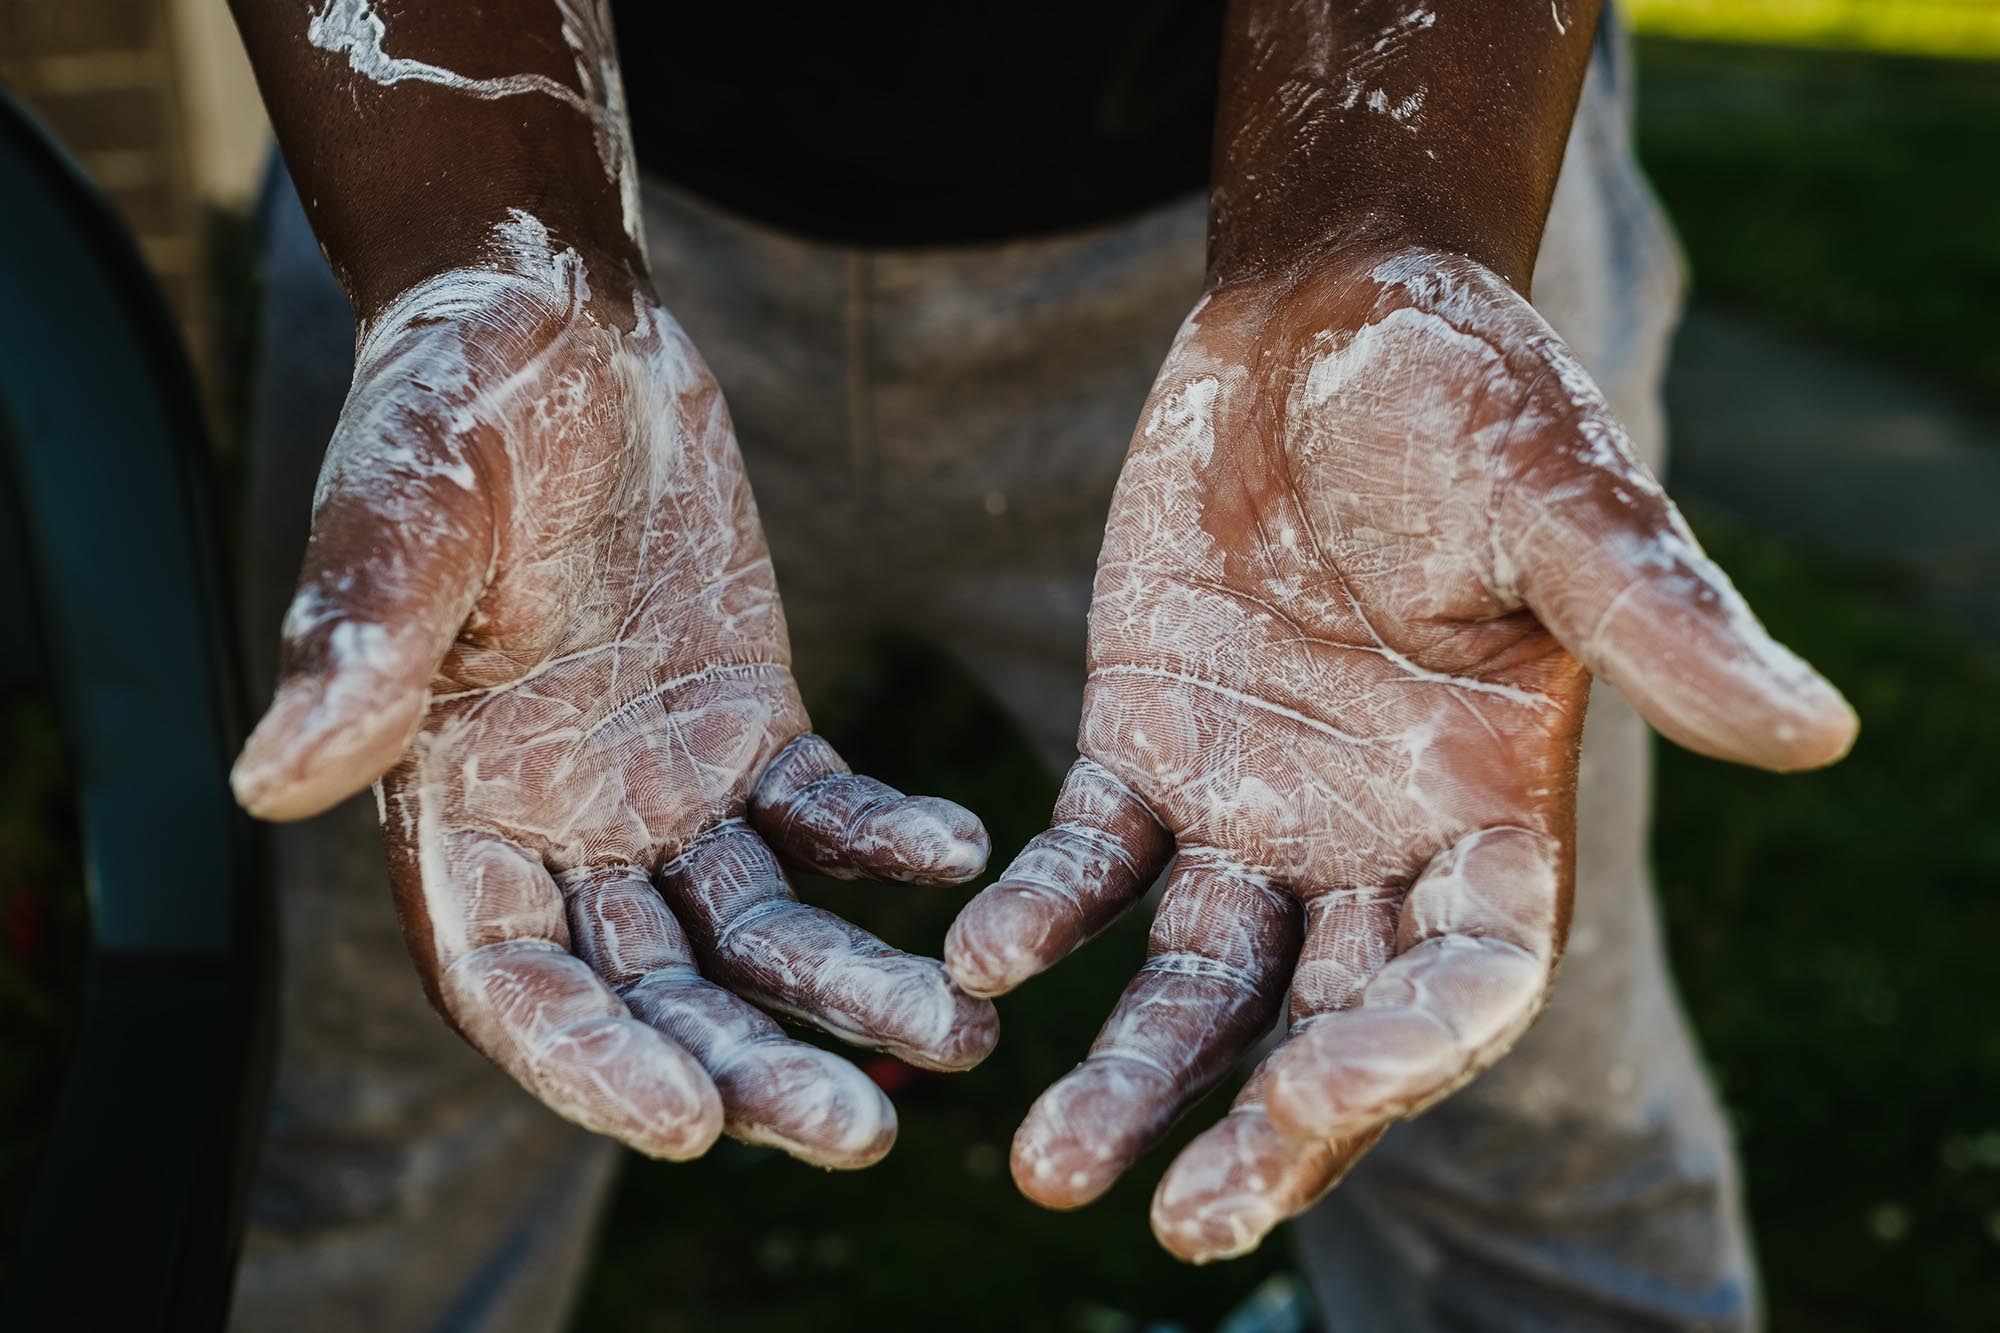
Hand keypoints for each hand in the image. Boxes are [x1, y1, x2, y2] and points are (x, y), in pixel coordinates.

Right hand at [233, 214, 997, 1166]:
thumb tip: (269, 779)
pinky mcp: (752, 730)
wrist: (556, 326)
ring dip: (847, 984)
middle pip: (658, 990)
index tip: (689, 1125)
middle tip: (862, 1129)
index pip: (517, 984)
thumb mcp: (403, 516)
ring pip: (758, 929)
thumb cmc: (451, 409)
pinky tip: (963, 849)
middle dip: (752, 1067)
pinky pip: (829, 816)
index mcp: (456, 813)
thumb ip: (359, 646)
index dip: (591, 1065)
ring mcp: (663, 790)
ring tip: (956, 1035)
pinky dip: (887, 841)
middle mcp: (561, 830)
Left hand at [946, 245, 1854, 1258]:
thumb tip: (1819, 732)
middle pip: (1321, 1024)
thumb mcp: (1554, 496)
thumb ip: (1655, 618)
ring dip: (1127, 1072)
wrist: (1322, 313)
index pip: (1465, 984)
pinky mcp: (1146, 750)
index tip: (1305, 1103)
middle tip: (1176, 1227)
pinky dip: (1040, 915)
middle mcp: (1375, 840)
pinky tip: (981, 960)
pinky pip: (1088, 864)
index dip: (1399, 1058)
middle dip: (1253, 1129)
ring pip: (1192, 977)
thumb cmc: (1463, 389)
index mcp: (1494, 809)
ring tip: (1047, 1167)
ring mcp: (1254, 808)